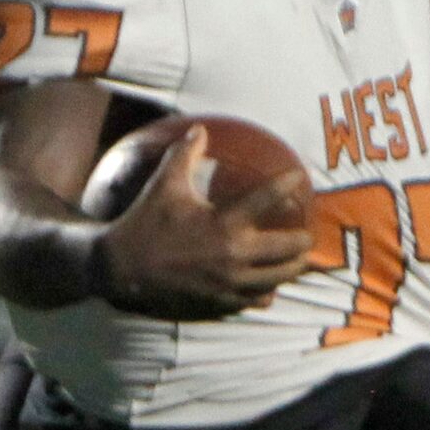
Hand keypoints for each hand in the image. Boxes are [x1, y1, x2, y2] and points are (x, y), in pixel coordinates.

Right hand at [94, 127, 311, 319]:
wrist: (122, 267)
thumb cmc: (145, 221)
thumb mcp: (164, 184)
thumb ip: (184, 155)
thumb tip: (200, 129)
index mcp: (222, 222)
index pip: (266, 198)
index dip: (286, 183)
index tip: (298, 176)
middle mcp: (232, 254)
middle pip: (286, 248)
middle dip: (303, 241)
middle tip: (308, 235)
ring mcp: (229, 281)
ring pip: (278, 278)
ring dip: (292, 269)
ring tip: (299, 261)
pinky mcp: (221, 300)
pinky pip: (257, 299)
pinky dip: (267, 292)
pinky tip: (271, 286)